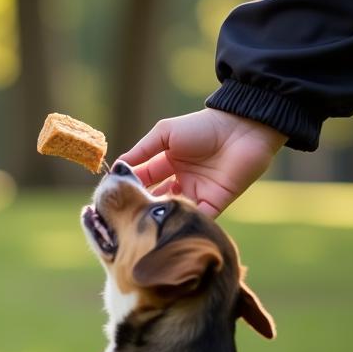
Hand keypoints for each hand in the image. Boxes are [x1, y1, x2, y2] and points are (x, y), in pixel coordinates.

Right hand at [120, 109, 285, 216]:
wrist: (242, 129)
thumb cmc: (203, 126)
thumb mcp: (165, 134)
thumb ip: (141, 151)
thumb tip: (115, 168)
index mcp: (167, 163)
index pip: (143, 180)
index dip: (128, 187)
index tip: (110, 198)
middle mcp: (180, 181)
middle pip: (155, 199)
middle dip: (142, 206)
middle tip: (124, 215)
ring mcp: (197, 194)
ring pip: (172, 211)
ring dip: (160, 215)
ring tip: (144, 220)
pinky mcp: (214, 204)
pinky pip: (195, 218)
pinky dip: (182, 221)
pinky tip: (167, 224)